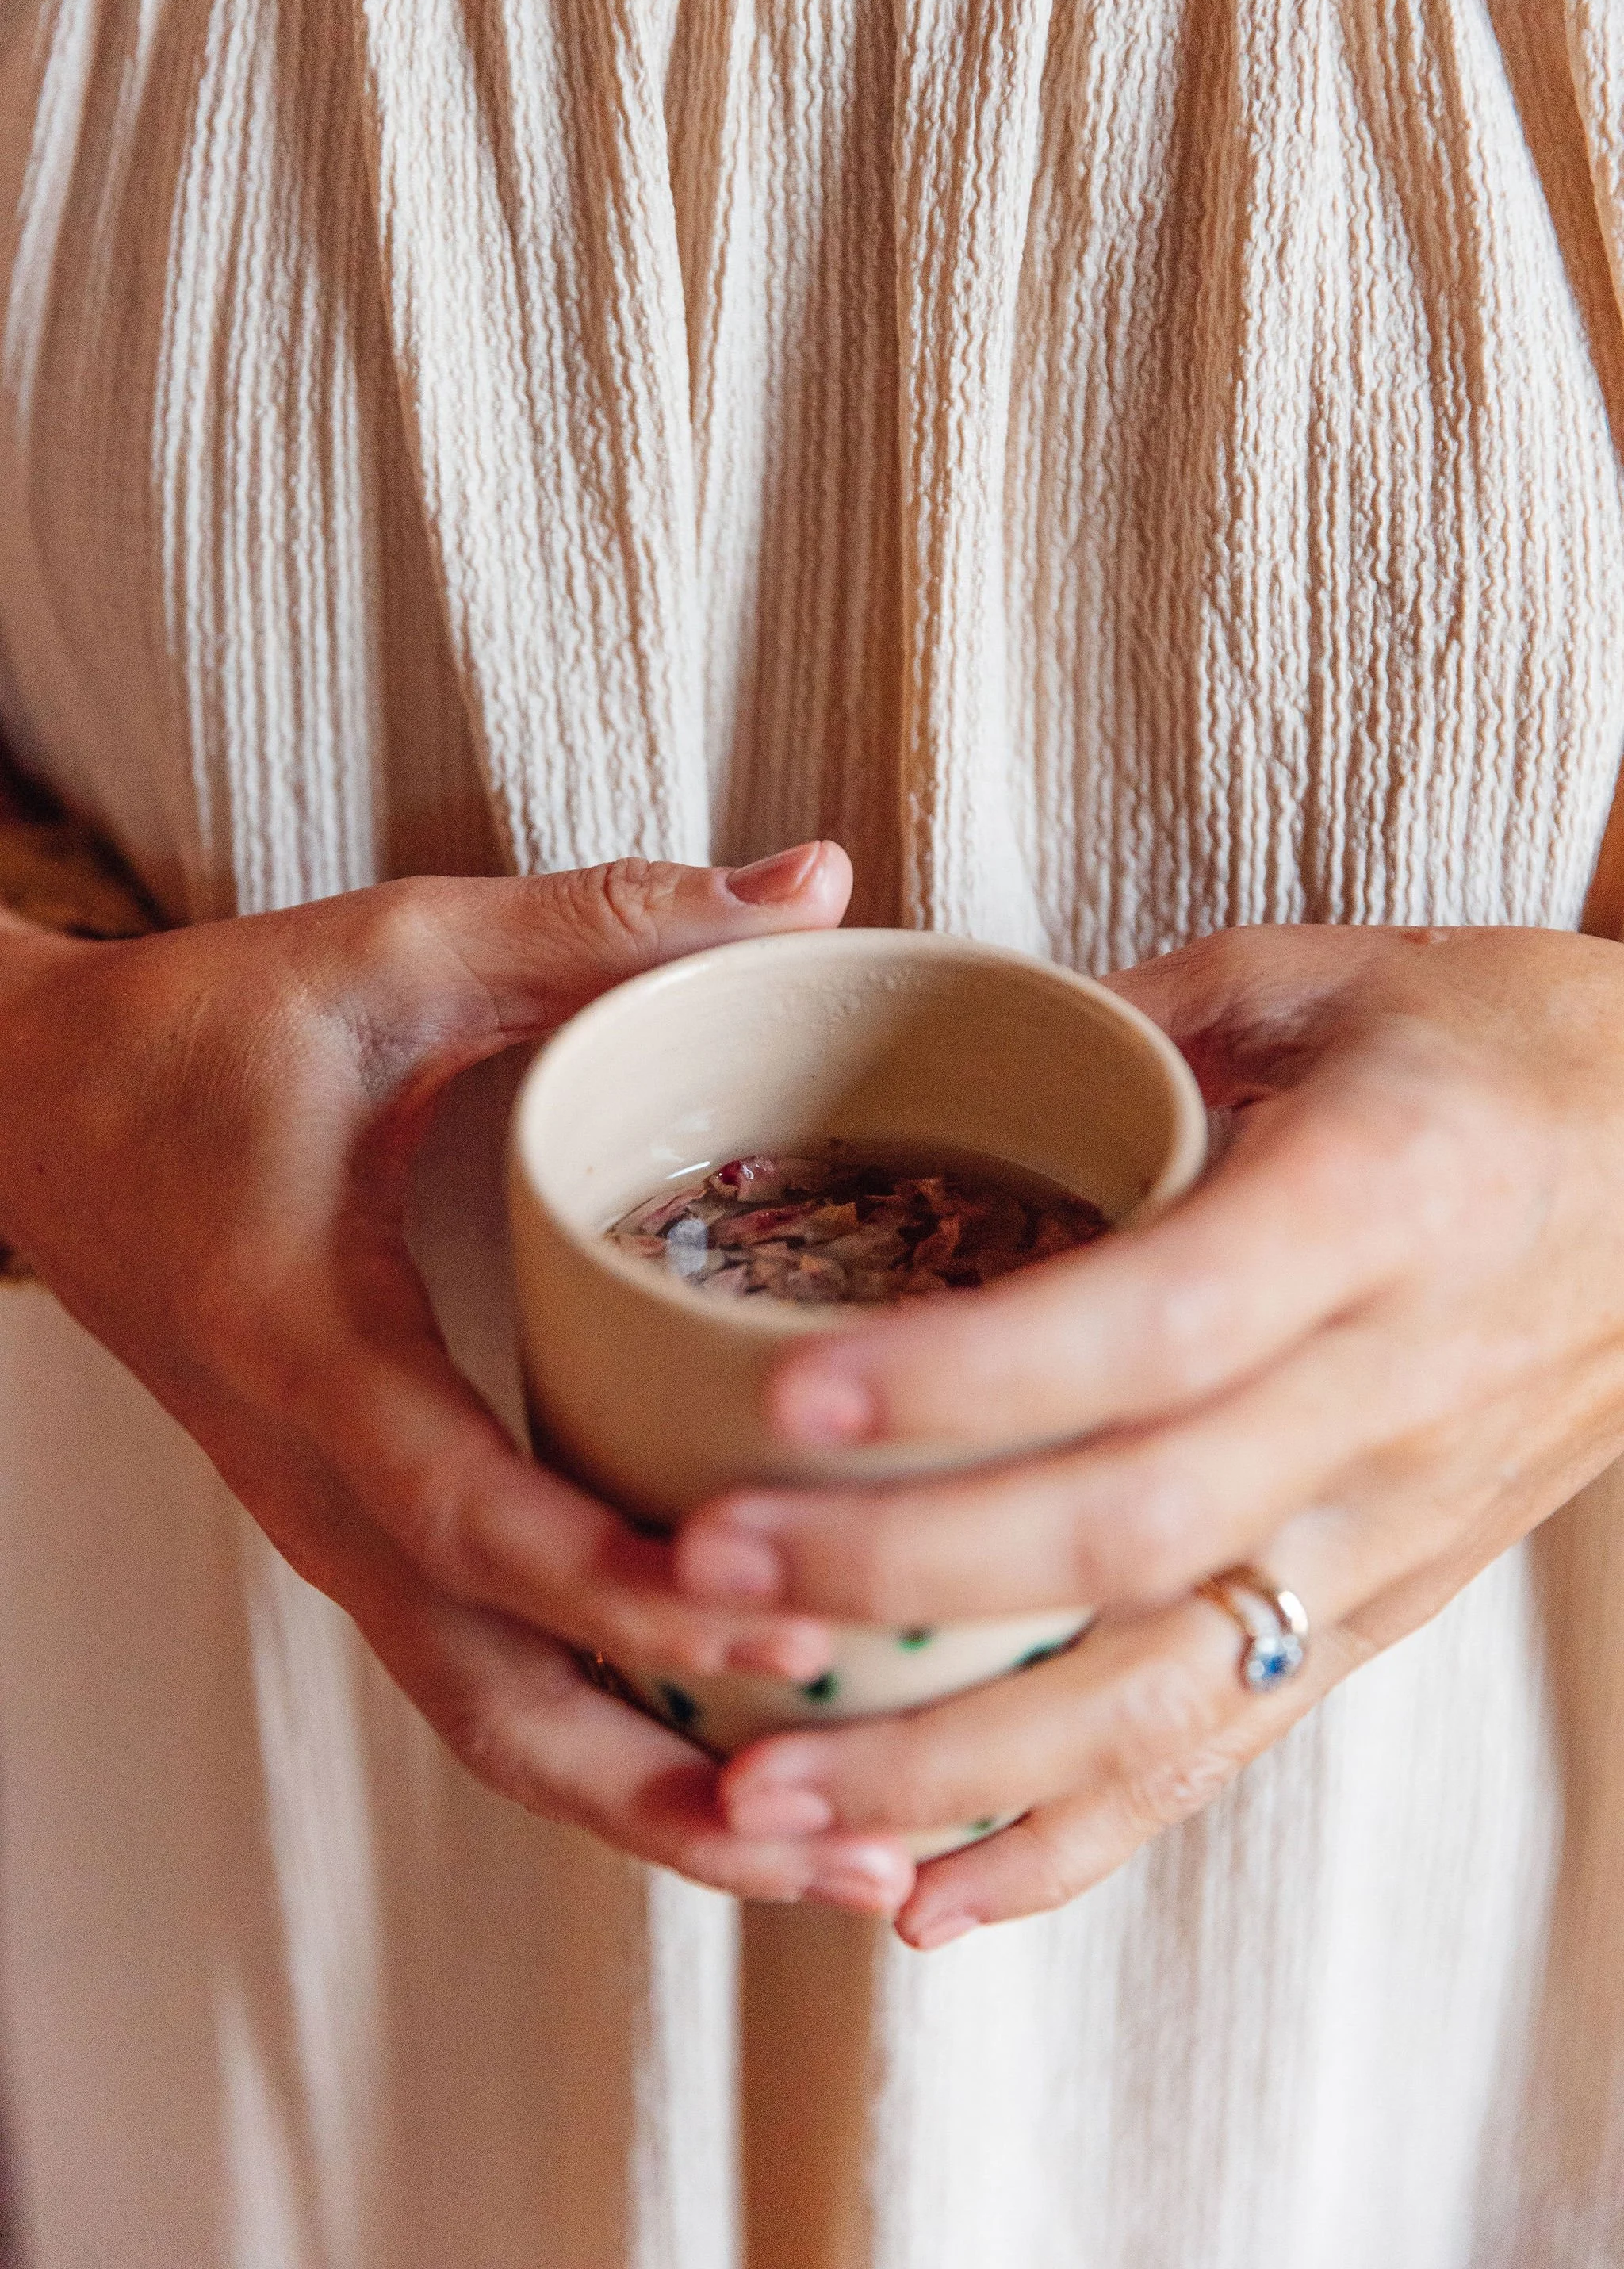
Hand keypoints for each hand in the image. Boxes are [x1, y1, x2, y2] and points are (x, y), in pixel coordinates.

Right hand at [0, 845, 915, 1916]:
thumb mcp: (389, 953)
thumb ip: (601, 920)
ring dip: (656, 1811)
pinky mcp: (362, 1535)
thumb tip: (818, 884)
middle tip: (869, 1844)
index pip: (470, 1511)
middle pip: (493, 1701)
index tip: (793, 1631)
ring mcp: (332, 1530)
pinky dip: (612, 1752)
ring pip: (494, 1729)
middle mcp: (316, 1480)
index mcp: (307, 1341)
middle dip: (676, 1788)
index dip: (630, 1587)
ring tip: (847, 1871)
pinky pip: (486, 1683)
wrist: (30, 1121)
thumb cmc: (203, 1036)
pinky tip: (744, 1776)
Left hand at [671, 924, 1623, 1942]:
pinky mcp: (1387, 1607)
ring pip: (1165, 1691)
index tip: (789, 1394)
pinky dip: (1073, 1842)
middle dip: (904, 1576)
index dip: (976, 1375)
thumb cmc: (1512, 1047)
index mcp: (1379, 1206)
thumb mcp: (1334, 975)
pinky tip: (927, 1899)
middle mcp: (1390, 1392)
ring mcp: (1393, 1528)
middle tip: (705, 1579)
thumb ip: (1135, 1015)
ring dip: (951, 1764)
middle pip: (1133, 1528)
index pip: (1163, 1319)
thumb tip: (924, 1043)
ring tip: (759, 1792)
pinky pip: (1224, 1751)